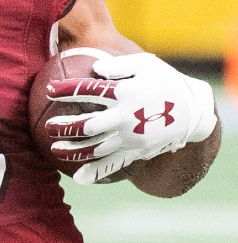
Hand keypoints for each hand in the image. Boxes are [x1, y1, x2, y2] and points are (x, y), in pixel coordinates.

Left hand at [44, 52, 216, 183]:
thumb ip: (119, 65)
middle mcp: (126, 117)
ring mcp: (132, 137)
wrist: (194, 111)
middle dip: (64, 126)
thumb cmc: (165, 81)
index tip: (49, 89)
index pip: (88, 91)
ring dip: (72, 150)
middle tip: (47, 126)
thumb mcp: (146, 65)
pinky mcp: (137, 151)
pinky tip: (78, 178)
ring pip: (96, 148)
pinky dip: (95, 172)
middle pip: (88, 125)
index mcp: (126, 94)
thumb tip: (94, 67)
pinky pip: (113, 164)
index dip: (66, 90)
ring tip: (54, 149)